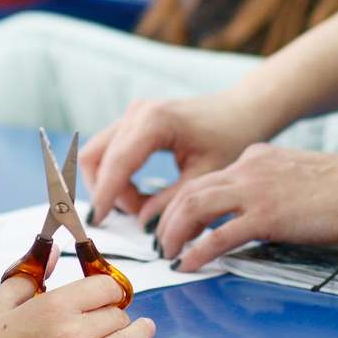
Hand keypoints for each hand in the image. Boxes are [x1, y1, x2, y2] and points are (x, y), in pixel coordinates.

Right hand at [0, 274, 165, 337]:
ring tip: (143, 329)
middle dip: (115, 313)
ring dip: (137, 334)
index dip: (108, 288)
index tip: (106, 293)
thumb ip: (31, 274)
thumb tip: (53, 253)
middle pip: (118, 315)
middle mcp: (74, 335)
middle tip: (110, 317)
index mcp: (55, 307)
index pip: (104, 287)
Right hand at [79, 89, 270, 229]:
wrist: (241, 111)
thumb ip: (173, 202)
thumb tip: (144, 226)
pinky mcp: (134, 121)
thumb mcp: (206, 175)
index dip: (104, 194)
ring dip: (110, 186)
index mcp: (155, 121)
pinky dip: (117, 177)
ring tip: (142, 207)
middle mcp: (138, 113)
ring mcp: (133, 114)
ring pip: (98, 155)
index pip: (116, 162)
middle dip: (106, 192)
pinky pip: (109, 152)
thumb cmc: (230, 138)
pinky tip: (142, 194)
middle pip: (96, 157)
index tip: (97, 222)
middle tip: (135, 217)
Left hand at [156, 143, 337, 270]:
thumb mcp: (293, 173)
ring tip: (168, 254)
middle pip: (190, 191)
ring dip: (175, 233)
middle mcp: (247, 169)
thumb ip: (267, 185)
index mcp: (254, 157)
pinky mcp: (265, 217)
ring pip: (194, 208)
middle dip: (169, 218)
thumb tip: (252, 211)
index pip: (205, 178)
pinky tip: (188, 264)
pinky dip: (197, 252)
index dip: (183, 202)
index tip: (175, 221)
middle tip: (161, 241)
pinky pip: (218, 236)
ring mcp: (254, 192)